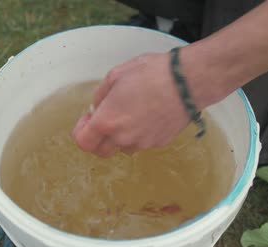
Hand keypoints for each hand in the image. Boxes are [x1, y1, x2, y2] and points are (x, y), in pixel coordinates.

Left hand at [72, 52, 190, 156]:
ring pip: (123, 148)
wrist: (187, 82)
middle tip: (106, 120)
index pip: (83, 142)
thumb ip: (101, 95)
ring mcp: (143, 142)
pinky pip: (143, 143)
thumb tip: (97, 107)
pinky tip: (149, 114)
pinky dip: (140, 133)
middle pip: (101, 151)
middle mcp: (123, 137)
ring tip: (132, 113)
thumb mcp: (116, 75)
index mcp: (108, 120)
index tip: (87, 120)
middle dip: (99, 139)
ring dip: (121, 136)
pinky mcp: (160, 143)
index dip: (81, 131)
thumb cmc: (152, 73)